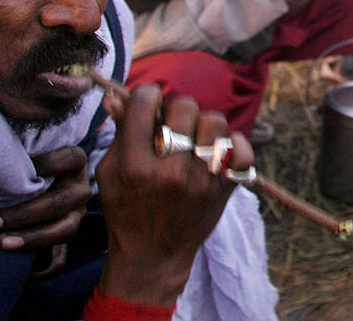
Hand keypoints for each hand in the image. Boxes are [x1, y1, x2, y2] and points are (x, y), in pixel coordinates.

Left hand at [0, 145, 91, 275]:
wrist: (52, 179)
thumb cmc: (30, 161)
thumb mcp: (33, 150)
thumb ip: (21, 151)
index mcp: (75, 161)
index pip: (65, 160)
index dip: (42, 165)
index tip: (11, 170)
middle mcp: (81, 188)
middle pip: (58, 203)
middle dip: (23, 214)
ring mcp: (77, 212)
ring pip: (63, 230)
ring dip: (31, 238)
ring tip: (2, 242)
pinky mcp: (68, 233)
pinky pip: (62, 257)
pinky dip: (44, 267)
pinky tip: (26, 272)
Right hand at [95, 85, 253, 307]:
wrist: (152, 257)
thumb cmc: (126, 210)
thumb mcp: (110, 173)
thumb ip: (119, 133)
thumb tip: (119, 97)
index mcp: (135, 166)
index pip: (146, 103)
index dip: (147, 95)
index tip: (149, 103)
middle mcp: (170, 172)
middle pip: (185, 106)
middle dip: (176, 109)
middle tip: (173, 124)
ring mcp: (202, 182)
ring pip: (216, 122)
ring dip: (204, 124)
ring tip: (195, 138)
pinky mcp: (224, 190)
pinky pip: (242, 151)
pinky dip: (233, 145)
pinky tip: (217, 151)